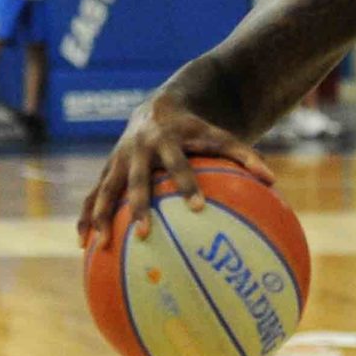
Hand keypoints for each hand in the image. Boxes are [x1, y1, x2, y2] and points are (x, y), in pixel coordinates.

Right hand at [77, 95, 274, 246]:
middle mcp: (139, 150)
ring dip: (100, 216)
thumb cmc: (196, 131)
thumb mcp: (220, 136)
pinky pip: (91, 196)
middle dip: (138, 206)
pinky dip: (85, 217)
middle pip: (137, 180)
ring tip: (98, 246)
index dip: (187, 183)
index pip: (179, 164)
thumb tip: (273, 181)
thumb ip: (245, 156)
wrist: (158, 109)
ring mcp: (118, 161)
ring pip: (105, 189)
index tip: (198, 208)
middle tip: (144, 233)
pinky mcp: (107, 171)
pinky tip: (82, 245)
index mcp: (168, 140)